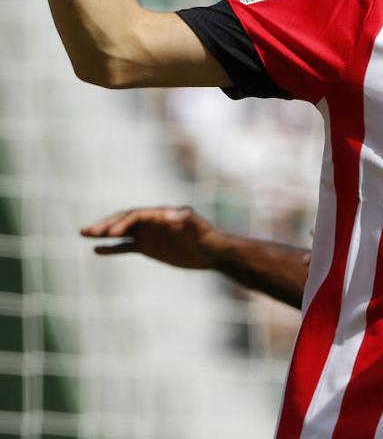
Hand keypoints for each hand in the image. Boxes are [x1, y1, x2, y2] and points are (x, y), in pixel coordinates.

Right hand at [80, 206, 224, 270]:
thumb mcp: (201, 228)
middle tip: (86, 231)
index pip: (137, 215)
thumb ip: (186, 218)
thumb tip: (167, 215)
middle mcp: (152, 221)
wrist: (214, 252)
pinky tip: (97, 250)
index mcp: (162, 214)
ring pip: (121, 232)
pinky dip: (112, 248)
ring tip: (84, 233)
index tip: (112, 233)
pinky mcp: (148, 247)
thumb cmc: (209, 237)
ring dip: (104, 233)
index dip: (123, 222)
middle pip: (124, 220)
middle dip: (106, 224)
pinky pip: (126, 246)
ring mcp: (148, 234)